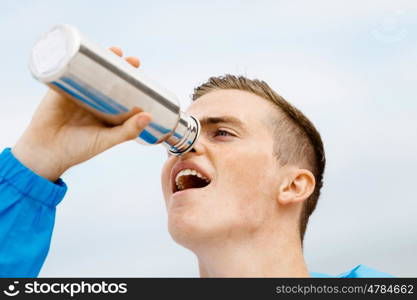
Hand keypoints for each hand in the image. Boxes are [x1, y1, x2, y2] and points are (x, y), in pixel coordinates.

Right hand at [13, 47, 150, 180]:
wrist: (46, 152)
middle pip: (110, 78)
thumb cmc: (78, 149)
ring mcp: (77, 92)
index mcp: (107, 112)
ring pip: (92, 71)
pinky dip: (76, 58)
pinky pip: (68, 69)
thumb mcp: (106, 140)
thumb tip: (149, 116)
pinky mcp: (59, 87)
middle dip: (121, 66)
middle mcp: (93, 99)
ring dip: (103, 58)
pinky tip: (85, 48)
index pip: (123, 92)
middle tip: (131, 60)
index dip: (133, 81)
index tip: (143, 76)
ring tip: (115, 51)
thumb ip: (127, 131)